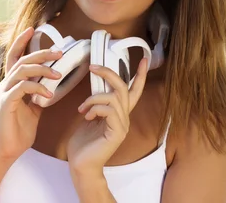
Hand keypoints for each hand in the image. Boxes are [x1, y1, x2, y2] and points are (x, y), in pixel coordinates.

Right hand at [0, 27, 62, 162]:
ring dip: (42, 69)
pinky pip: (22, 88)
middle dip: (41, 52)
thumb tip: (52, 85)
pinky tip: (48, 94)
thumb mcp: (33, 109)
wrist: (6, 151)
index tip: (32, 29)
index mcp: (12, 83)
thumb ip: (39, 94)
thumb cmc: (18, 131)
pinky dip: (37, 88)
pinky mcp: (6, 103)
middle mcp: (6, 84)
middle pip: (22, 60)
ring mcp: (4, 93)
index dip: (22, 42)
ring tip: (58, 73)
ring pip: (22, 70)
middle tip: (59, 52)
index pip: (15, 57)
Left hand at [67, 58, 148, 177]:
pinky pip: (109, 110)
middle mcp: (124, 117)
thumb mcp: (90, 116)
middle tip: (93, 67)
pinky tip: (87, 116)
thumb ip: (97, 103)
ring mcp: (122, 125)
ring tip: (82, 108)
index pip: (133, 90)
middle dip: (109, 73)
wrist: (81, 165)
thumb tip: (96, 87)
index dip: (139, 75)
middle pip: (123, 87)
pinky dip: (95, 108)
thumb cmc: (83, 143)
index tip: (144, 59)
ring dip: (93, 98)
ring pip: (113, 97)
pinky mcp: (117, 132)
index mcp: (119, 113)